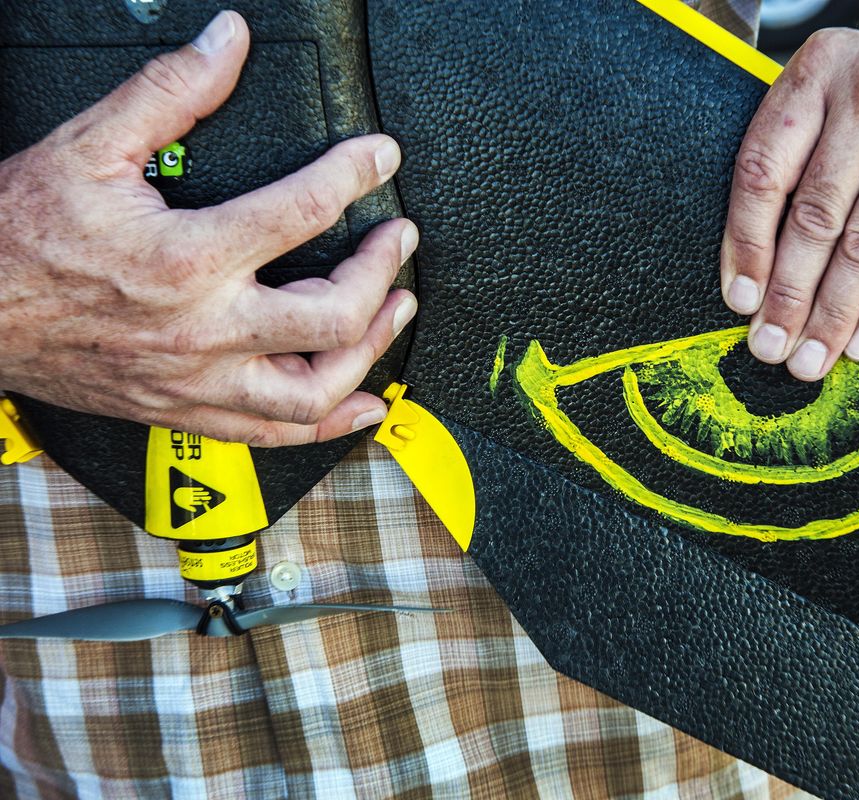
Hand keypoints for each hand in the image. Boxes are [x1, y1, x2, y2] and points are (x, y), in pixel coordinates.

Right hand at [0, 11, 416, 445]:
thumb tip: (226, 42)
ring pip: (314, 390)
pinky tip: (365, 401)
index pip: (302, 211)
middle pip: (331, 317)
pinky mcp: (186, 411)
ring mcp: (197, 381)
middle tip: (397, 239)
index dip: (355, 175)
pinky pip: (276, 433)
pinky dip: (332, 421)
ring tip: (396, 309)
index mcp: (185, 258)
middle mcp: (202, 330)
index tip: (379, 158)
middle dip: (381, 273)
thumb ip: (170, 90)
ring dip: (371, 350)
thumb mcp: (90, 146)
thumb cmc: (19, 236)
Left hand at [721, 22, 858, 379]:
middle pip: (814, 215)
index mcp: (816, 72)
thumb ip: (797, 154)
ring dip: (834, 313)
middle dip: (788, 295)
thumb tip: (753, 269)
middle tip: (770, 349)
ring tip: (811, 360)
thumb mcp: (836, 91)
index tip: (740, 301)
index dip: (745, 244)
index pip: (764, 172)